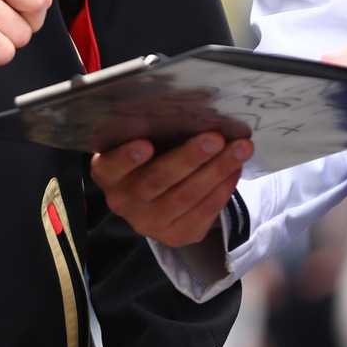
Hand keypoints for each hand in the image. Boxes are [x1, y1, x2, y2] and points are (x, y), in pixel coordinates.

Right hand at [90, 131, 253, 246]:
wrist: (152, 197)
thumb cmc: (147, 156)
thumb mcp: (138, 141)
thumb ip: (151, 131)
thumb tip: (191, 111)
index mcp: (107, 174)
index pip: (112, 166)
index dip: (127, 157)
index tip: (145, 143)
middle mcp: (123, 201)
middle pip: (159, 179)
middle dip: (190, 157)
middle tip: (215, 138)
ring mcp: (149, 223)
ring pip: (186, 196)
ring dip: (216, 170)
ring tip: (239, 149)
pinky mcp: (175, 236)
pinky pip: (203, 213)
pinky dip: (223, 189)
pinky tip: (235, 169)